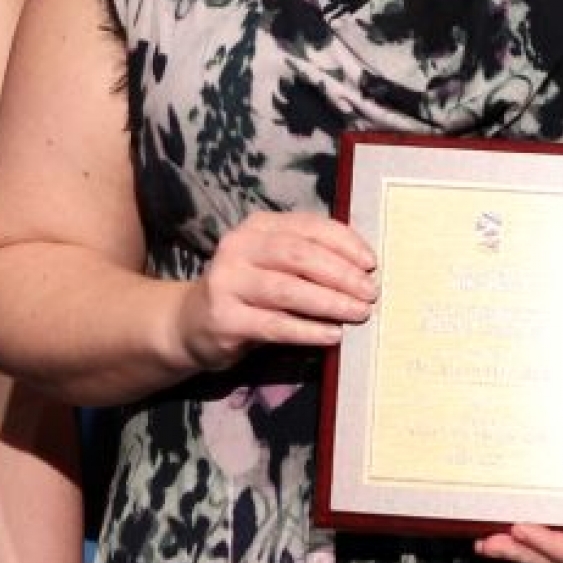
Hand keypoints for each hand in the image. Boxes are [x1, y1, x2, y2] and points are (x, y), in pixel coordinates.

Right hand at [176, 212, 375, 367]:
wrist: (191, 323)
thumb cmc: (248, 291)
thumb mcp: (273, 263)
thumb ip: (308, 257)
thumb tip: (364, 268)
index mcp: (258, 226)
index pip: (309, 226)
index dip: (345, 243)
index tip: (372, 263)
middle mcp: (239, 247)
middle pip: (299, 255)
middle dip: (341, 274)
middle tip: (370, 293)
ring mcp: (227, 282)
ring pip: (288, 289)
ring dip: (330, 302)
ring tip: (358, 313)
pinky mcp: (224, 318)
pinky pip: (275, 325)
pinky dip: (308, 330)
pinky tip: (333, 336)